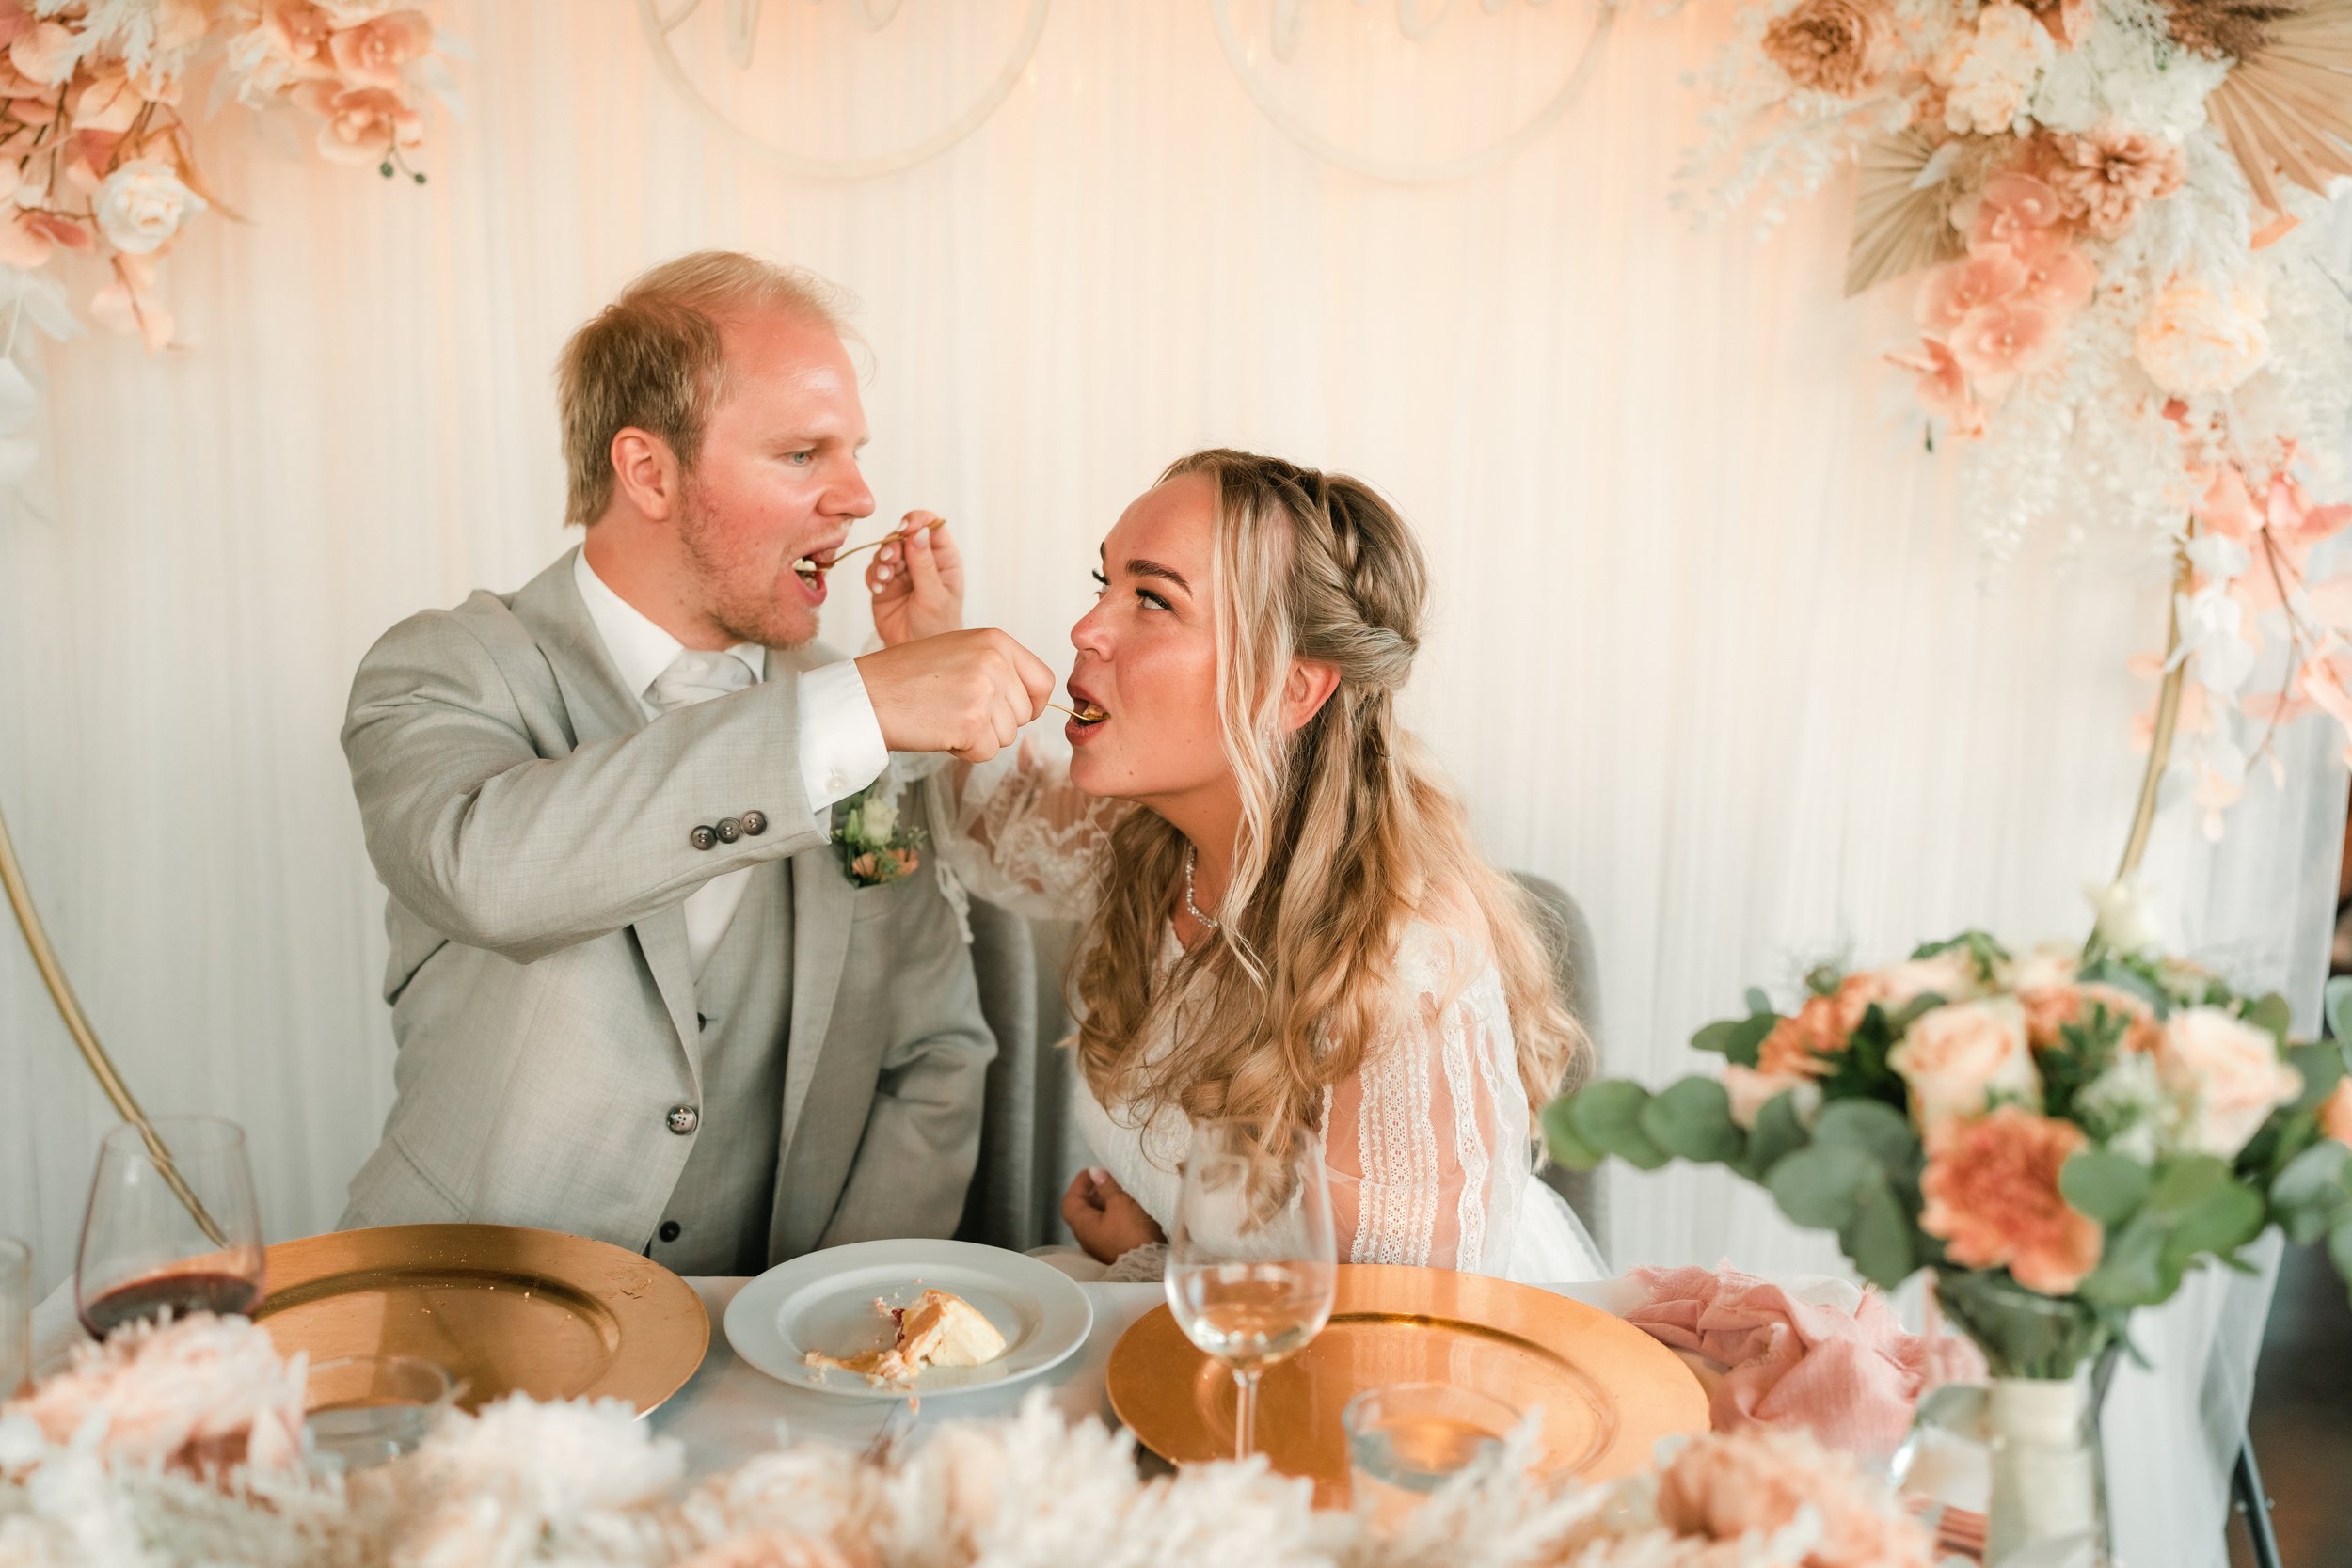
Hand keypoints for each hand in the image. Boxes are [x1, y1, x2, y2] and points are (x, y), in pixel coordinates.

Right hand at [854, 628, 1054, 762]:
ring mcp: (985, 691)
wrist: (868, 694)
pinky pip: (987, 753)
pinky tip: (940, 731)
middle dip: (996, 723)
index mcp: (996, 641)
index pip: (1044, 680)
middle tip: (957, 710)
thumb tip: (1032, 701)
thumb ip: (997, 668)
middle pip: (1025, 714)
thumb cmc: (907, 676)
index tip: (1013, 711)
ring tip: (945, 717)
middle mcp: (995, 662)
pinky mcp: (972, 722)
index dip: (1032, 703)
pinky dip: (965, 752)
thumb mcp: (960, 651)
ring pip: (1007, 736)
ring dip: (979, 737)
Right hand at [866, 512, 962, 645]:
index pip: (931, 526)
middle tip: (890, 560)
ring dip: (882, 561)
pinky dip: (873, 577)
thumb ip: (925, 564)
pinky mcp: (885, 584)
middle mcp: (922, 560)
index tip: (904, 529)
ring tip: (885, 579)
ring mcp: (903, 571)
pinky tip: (879, 590)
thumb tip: (918, 532)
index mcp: (943, 559)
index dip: (917, 521)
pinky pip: (873, 570)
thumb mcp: (935, 596)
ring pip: (885, 550)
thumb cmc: (937, 628)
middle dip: (893, 545)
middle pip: (903, 535)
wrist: (918, 652)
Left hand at [1062, 1167, 1164, 1264]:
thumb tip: (1095, 1172)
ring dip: (1107, 1202)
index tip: (1093, 1171)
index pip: (1071, 1201)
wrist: (1150, 1267)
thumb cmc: (1131, 1234)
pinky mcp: (1116, 1250)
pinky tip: (1130, 1207)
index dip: (1080, 1183)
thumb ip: (1107, 1186)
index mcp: (1083, 1226)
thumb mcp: (1120, 1203)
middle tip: (1111, 1178)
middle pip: (1084, 1209)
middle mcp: (1087, 1238)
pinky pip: (1110, 1226)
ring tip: (1123, 1190)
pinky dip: (1116, 1213)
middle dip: (1095, 1191)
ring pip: (1099, 1218)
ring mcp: (1101, 1246)